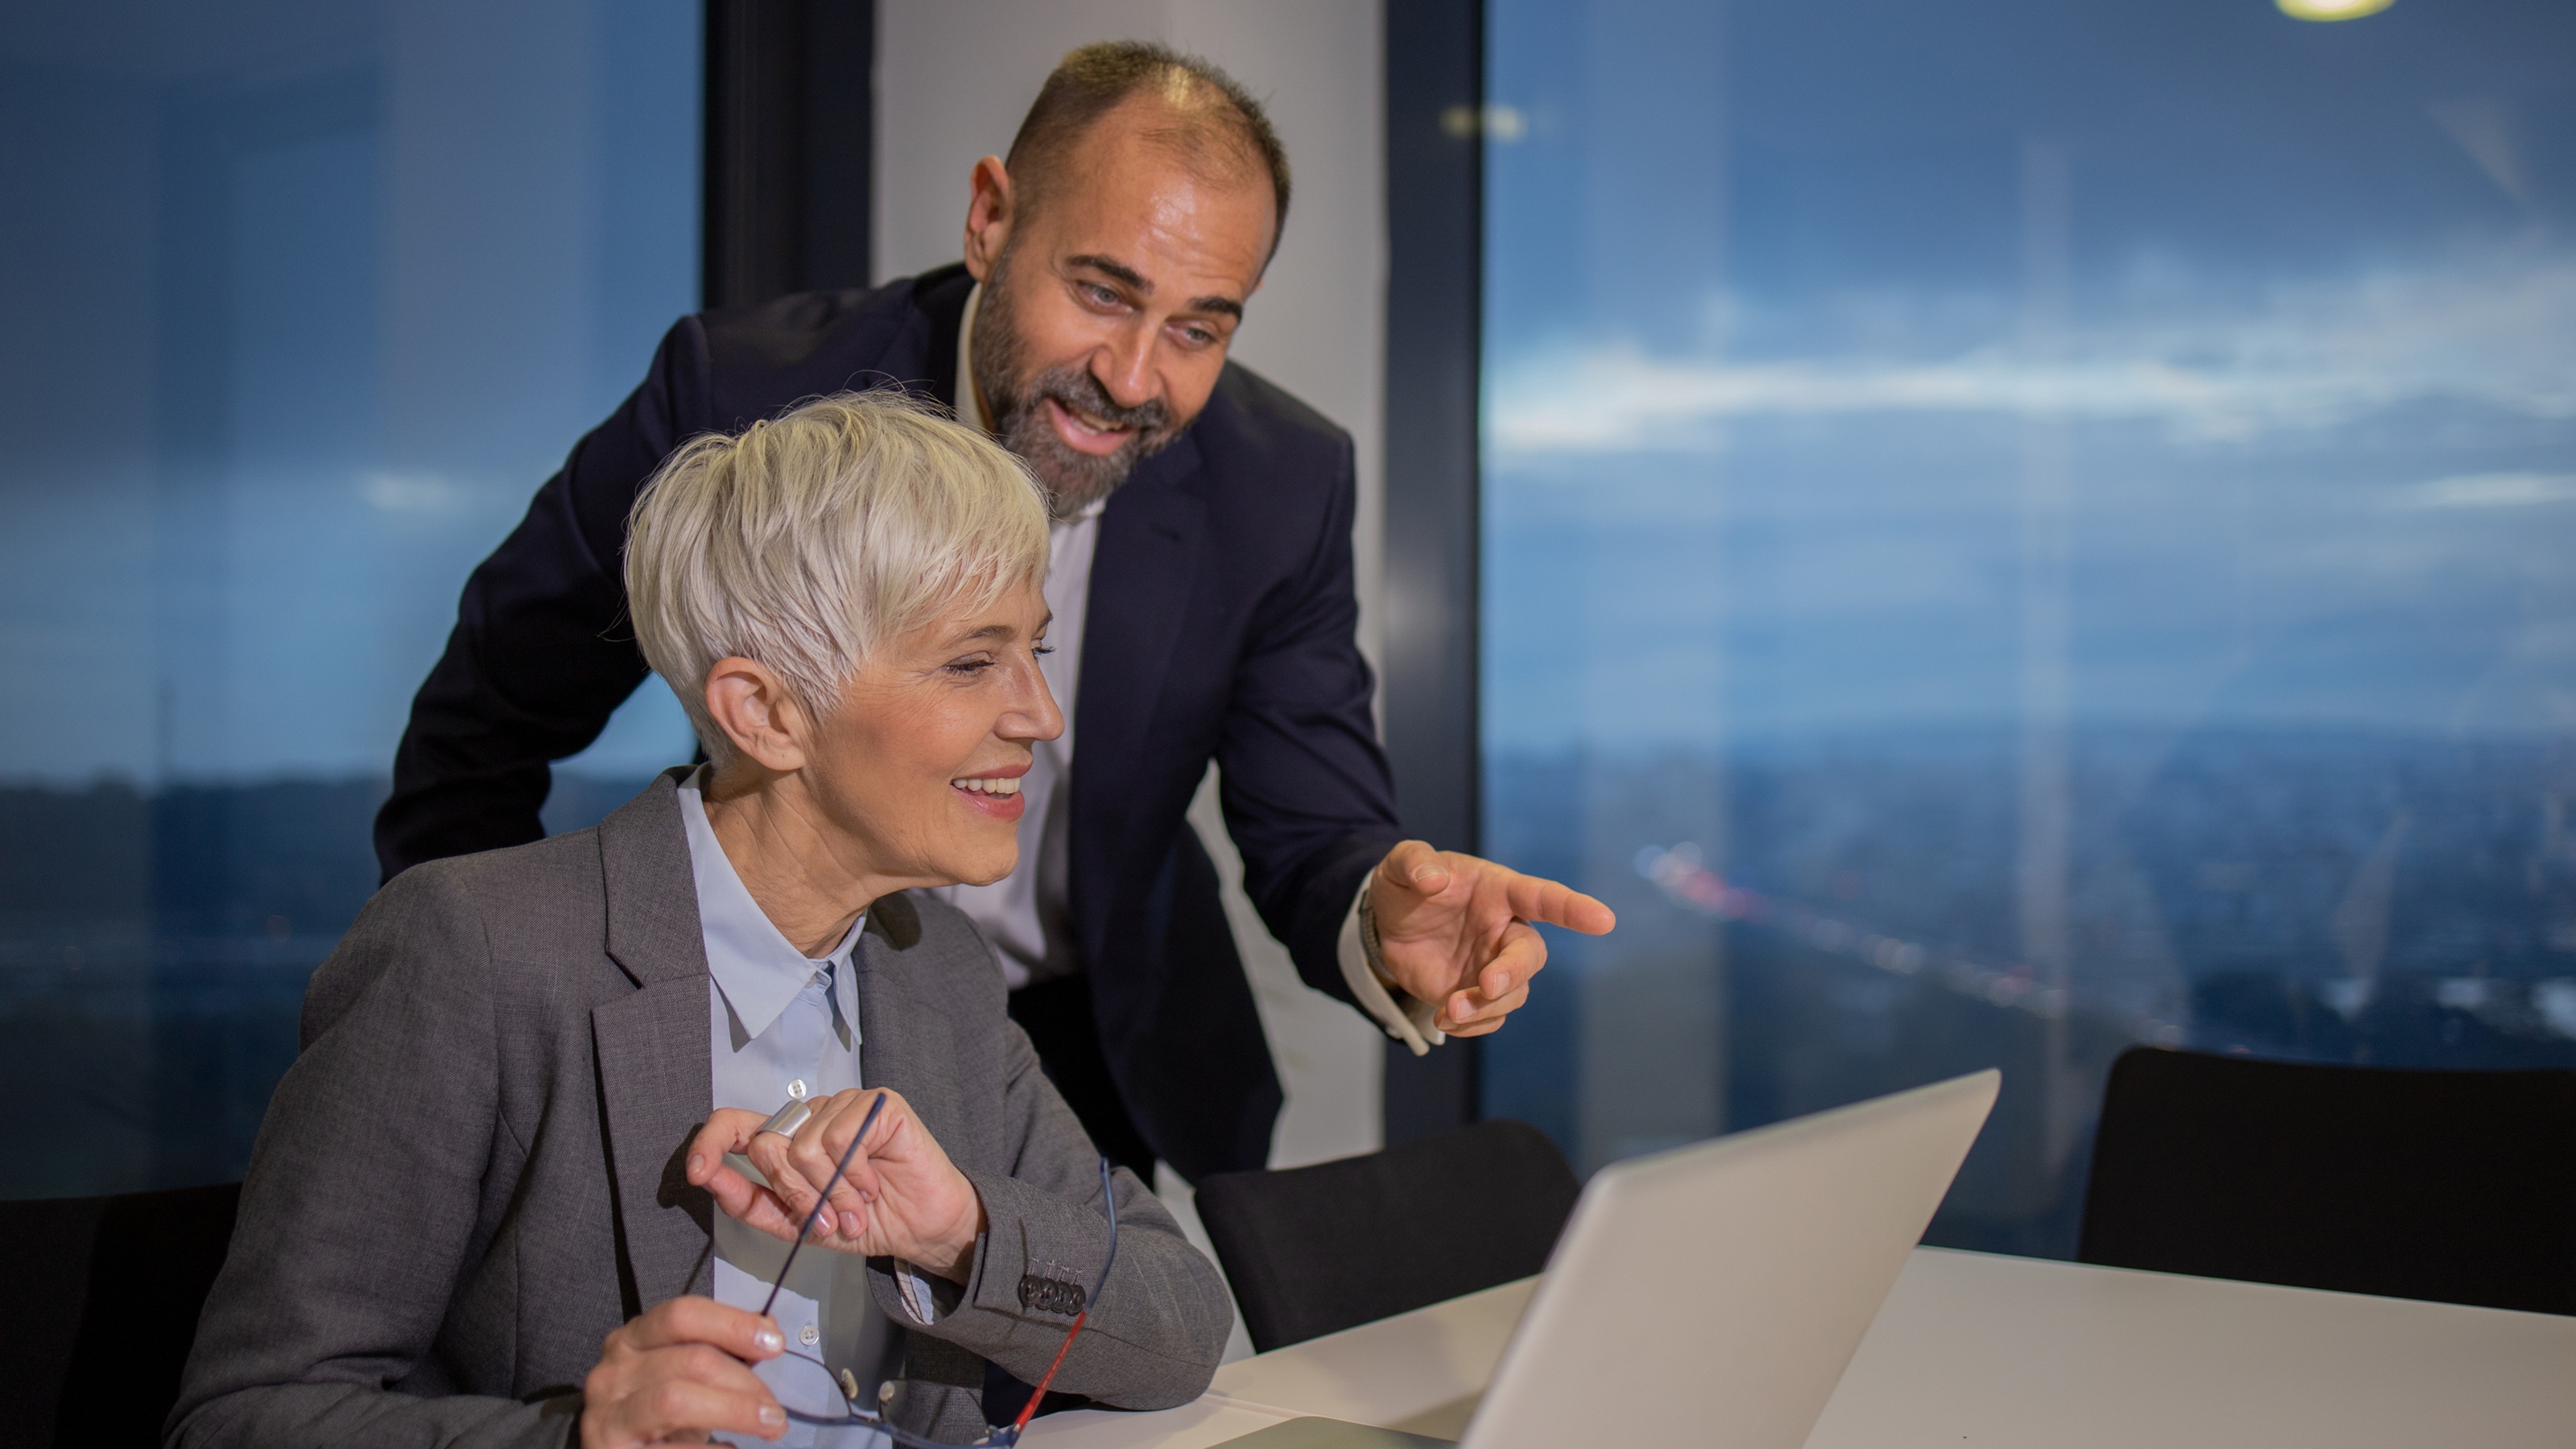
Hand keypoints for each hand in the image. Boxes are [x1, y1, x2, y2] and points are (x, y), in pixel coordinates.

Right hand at [579, 1295, 785, 1446]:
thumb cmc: (653, 1415)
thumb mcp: (682, 1376)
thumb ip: (719, 1350)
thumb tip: (768, 1329)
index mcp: (632, 1339)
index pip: (682, 1315)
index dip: (733, 1324)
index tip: (773, 1343)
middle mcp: (614, 1370)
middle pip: (691, 1359)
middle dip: (745, 1382)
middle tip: (775, 1407)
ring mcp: (608, 1412)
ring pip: (676, 1399)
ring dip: (735, 1411)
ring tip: (768, 1425)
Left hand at [687, 1088, 987, 1281]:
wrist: (922, 1230)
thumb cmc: (866, 1221)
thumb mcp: (795, 1224)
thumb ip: (751, 1201)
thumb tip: (707, 1176)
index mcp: (789, 1139)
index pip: (735, 1123)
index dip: (710, 1142)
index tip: (696, 1171)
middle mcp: (813, 1115)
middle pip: (768, 1145)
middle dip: (796, 1195)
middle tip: (828, 1219)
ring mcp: (846, 1105)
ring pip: (804, 1146)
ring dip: (832, 1193)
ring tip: (855, 1209)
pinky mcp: (878, 1105)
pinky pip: (842, 1139)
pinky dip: (855, 1176)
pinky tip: (872, 1185)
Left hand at [1368, 842, 1615, 1035]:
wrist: (1386, 923)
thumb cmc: (1406, 885)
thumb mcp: (1401, 862)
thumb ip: (1415, 863)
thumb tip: (1432, 879)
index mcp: (1499, 891)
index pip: (1542, 897)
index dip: (1573, 908)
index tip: (1604, 921)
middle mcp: (1504, 930)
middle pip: (1530, 955)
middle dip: (1513, 972)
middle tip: (1487, 986)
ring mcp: (1492, 966)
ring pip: (1513, 994)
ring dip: (1486, 1007)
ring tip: (1448, 1010)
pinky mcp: (1476, 994)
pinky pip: (1491, 1018)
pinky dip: (1473, 1026)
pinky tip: (1445, 1019)